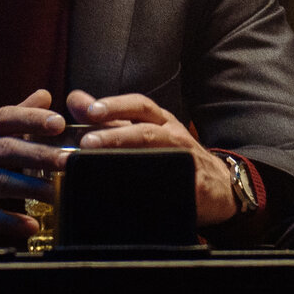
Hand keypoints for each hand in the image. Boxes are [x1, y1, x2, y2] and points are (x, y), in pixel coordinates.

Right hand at [0, 88, 66, 237]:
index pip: (6, 117)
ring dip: (31, 187)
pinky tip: (31, 225)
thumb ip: (19, 113)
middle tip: (68, 160)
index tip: (59, 122)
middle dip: (40, 155)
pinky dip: (9, 221)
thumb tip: (45, 95)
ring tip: (58, 193)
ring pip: (2, 181)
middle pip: (9, 149)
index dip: (31, 119)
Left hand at [65, 89, 239, 226]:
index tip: (89, 111)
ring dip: (130, 156)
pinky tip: (130, 194)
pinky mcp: (194, 186)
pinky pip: (173, 186)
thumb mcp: (143, 130)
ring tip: (103, 163)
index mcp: (160, 120)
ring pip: (159, 153)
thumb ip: (108, 118)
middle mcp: (174, 134)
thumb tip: (74, 100)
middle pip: (146, 127)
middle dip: (116, 133)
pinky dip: (153, 188)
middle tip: (87, 141)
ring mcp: (185, 160)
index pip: (138, 105)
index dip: (114, 105)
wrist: (219, 186)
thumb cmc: (174, 154)